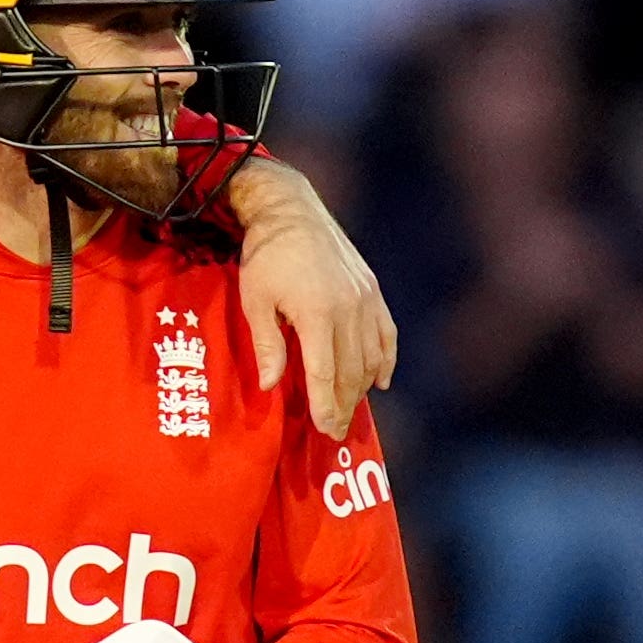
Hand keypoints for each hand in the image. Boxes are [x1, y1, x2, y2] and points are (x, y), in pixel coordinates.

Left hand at [229, 160, 396, 439]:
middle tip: (336, 432)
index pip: (324, 374)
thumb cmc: (264, 257)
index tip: (325, 429)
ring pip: (371, 356)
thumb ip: (268, 345)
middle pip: (351, 371)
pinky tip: (380, 382)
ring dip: (362, 388)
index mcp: (317, 314)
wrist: (291, 210)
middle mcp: (349, 309)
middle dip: (344, 405)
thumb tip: (270, 386)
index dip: (325, 405)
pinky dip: (385, 360)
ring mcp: (366, 299)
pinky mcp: (373, 289)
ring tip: (350, 411)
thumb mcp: (255, 301)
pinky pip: (386, 333)